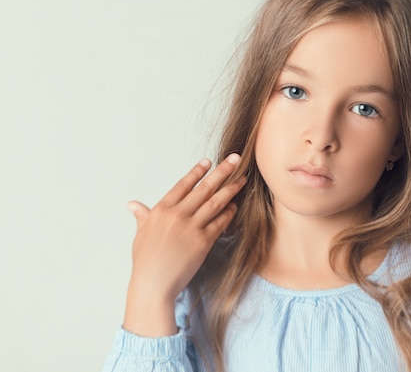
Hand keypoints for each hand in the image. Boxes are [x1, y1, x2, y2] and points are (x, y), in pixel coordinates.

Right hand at [123, 154, 245, 335]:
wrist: (154, 284)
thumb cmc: (146, 260)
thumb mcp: (141, 233)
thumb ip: (142, 216)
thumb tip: (133, 205)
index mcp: (161, 210)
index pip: (183, 184)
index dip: (197, 172)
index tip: (209, 161)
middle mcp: (177, 215)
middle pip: (204, 188)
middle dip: (222, 172)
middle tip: (236, 159)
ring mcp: (191, 227)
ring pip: (215, 202)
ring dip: (231, 189)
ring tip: (242, 179)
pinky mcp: (203, 241)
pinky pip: (220, 223)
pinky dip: (228, 213)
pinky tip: (235, 205)